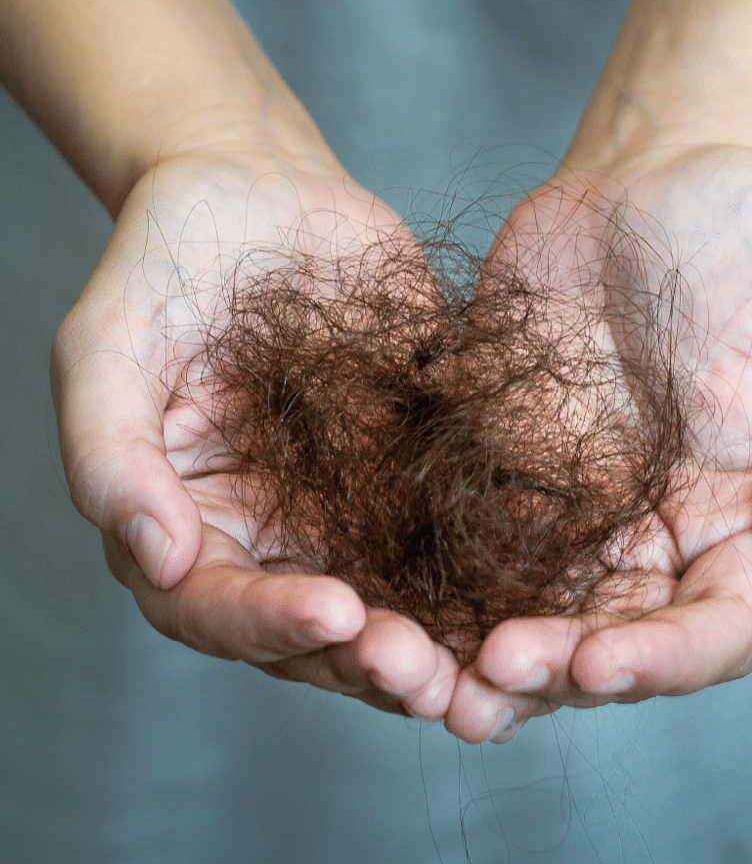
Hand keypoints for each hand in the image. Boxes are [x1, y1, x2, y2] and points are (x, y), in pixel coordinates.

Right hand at [51, 138, 458, 718]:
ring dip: (434, 646)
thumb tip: (155, 560)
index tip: (333, 612)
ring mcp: (343, 515)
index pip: (212, 606)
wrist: (260, 191)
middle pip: (309, 634)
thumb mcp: (106, 346)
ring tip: (483, 664)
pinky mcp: (411, 480)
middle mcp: (264, 539)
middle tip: (425, 673)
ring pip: (389, 608)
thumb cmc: (164, 260)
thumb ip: (108, 453)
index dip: (267, 623)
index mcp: (181, 524)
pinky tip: (532, 598)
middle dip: (364, 661)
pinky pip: (449, 542)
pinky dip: (485, 583)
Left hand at [445, 145, 751, 742]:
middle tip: (496, 674)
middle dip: (561, 672)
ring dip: (489, 655)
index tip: (601, 659)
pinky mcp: (504, 471)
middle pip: (617, 640)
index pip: (721, 623)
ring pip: (536, 612)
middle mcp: (660, 535)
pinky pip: (469, 544)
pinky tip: (394, 606)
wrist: (652, 180)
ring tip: (436, 676)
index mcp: (744, 519)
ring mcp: (576, 510)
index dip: (668, 659)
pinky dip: (437, 586)